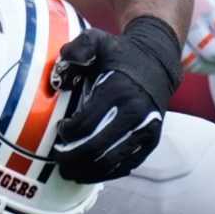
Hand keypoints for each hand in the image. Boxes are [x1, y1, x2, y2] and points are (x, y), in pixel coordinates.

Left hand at [48, 16, 180, 183]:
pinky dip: (105, 173)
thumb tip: (60, 80)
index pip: (86, 124)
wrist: (157, 63)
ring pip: (111, 163)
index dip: (67, 133)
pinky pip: (125, 166)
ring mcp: (146, 131)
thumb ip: (77, 50)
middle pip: (96, 149)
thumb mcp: (97, 40)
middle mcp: (136, 114)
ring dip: (85, 171)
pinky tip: (89, 171)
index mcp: (119, 91)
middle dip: (71, 158)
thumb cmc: (120, 55)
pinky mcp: (150, 142)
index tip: (59, 129)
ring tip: (68, 171)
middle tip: (57, 158)